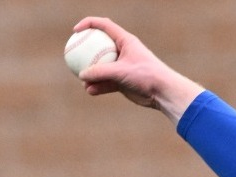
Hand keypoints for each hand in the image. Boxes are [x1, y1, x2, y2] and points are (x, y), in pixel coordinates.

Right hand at [71, 17, 204, 119]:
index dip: (88, 24)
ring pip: (101, 67)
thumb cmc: (146, 76)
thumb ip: (101, 72)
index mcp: (125, 41)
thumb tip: (82, 75)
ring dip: (90, 74)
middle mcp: (123, 52)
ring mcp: (122, 67)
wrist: (163, 93)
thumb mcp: (121, 71)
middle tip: (71, 55)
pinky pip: (106, 82)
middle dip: (85, 50)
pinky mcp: (123, 82)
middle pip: (99, 46)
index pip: (104, 25)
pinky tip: (90, 91)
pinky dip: (98, 86)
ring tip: (83, 80)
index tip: (75, 31)